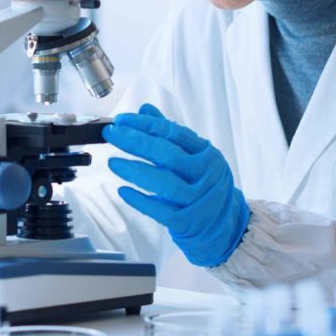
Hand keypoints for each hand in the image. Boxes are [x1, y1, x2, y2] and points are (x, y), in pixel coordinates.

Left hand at [104, 103, 249, 267]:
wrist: (223, 225)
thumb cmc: (202, 186)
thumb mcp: (192, 156)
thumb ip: (168, 133)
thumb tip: (144, 110)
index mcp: (206, 153)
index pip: (173, 133)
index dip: (145, 124)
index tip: (121, 120)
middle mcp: (206, 174)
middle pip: (168, 155)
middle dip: (136, 142)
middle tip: (112, 134)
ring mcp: (199, 199)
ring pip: (166, 183)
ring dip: (136, 170)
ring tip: (113, 163)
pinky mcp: (189, 222)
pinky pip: (162, 212)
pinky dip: (142, 201)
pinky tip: (124, 191)